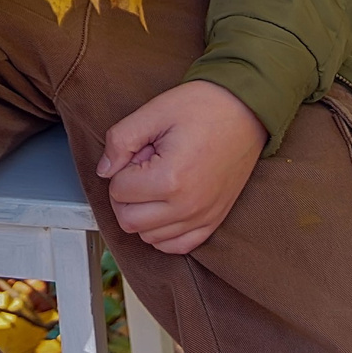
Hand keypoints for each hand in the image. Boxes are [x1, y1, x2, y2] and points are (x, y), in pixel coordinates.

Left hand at [96, 80, 266, 255]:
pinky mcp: (214, 221)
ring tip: (159, 181)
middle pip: (129, 220)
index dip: (123, 167)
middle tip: (144, 166)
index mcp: (171, 179)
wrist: (246, 109)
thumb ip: (120, 140)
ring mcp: (203, 218)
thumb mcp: (154, 112)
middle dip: (126, 193)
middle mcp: (188, 207)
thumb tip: (104, 170)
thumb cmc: (204, 106)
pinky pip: (176, 246)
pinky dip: (163, 232)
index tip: (142, 150)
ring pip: (148, 237)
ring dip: (143, 212)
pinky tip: (164, 207)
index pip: (118, 191)